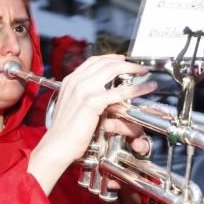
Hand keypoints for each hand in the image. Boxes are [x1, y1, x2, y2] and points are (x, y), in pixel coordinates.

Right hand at [28, 55, 155, 192]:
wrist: (57, 145)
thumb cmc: (64, 132)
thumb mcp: (70, 106)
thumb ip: (82, 96)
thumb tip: (98, 94)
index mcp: (70, 81)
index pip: (93, 61)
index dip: (110, 58)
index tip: (122, 60)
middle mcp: (76, 81)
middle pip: (105, 62)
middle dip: (124, 62)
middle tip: (137, 66)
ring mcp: (84, 90)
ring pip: (113, 70)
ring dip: (132, 69)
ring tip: (143, 72)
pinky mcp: (92, 102)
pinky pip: (120, 92)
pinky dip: (137, 88)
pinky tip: (147, 88)